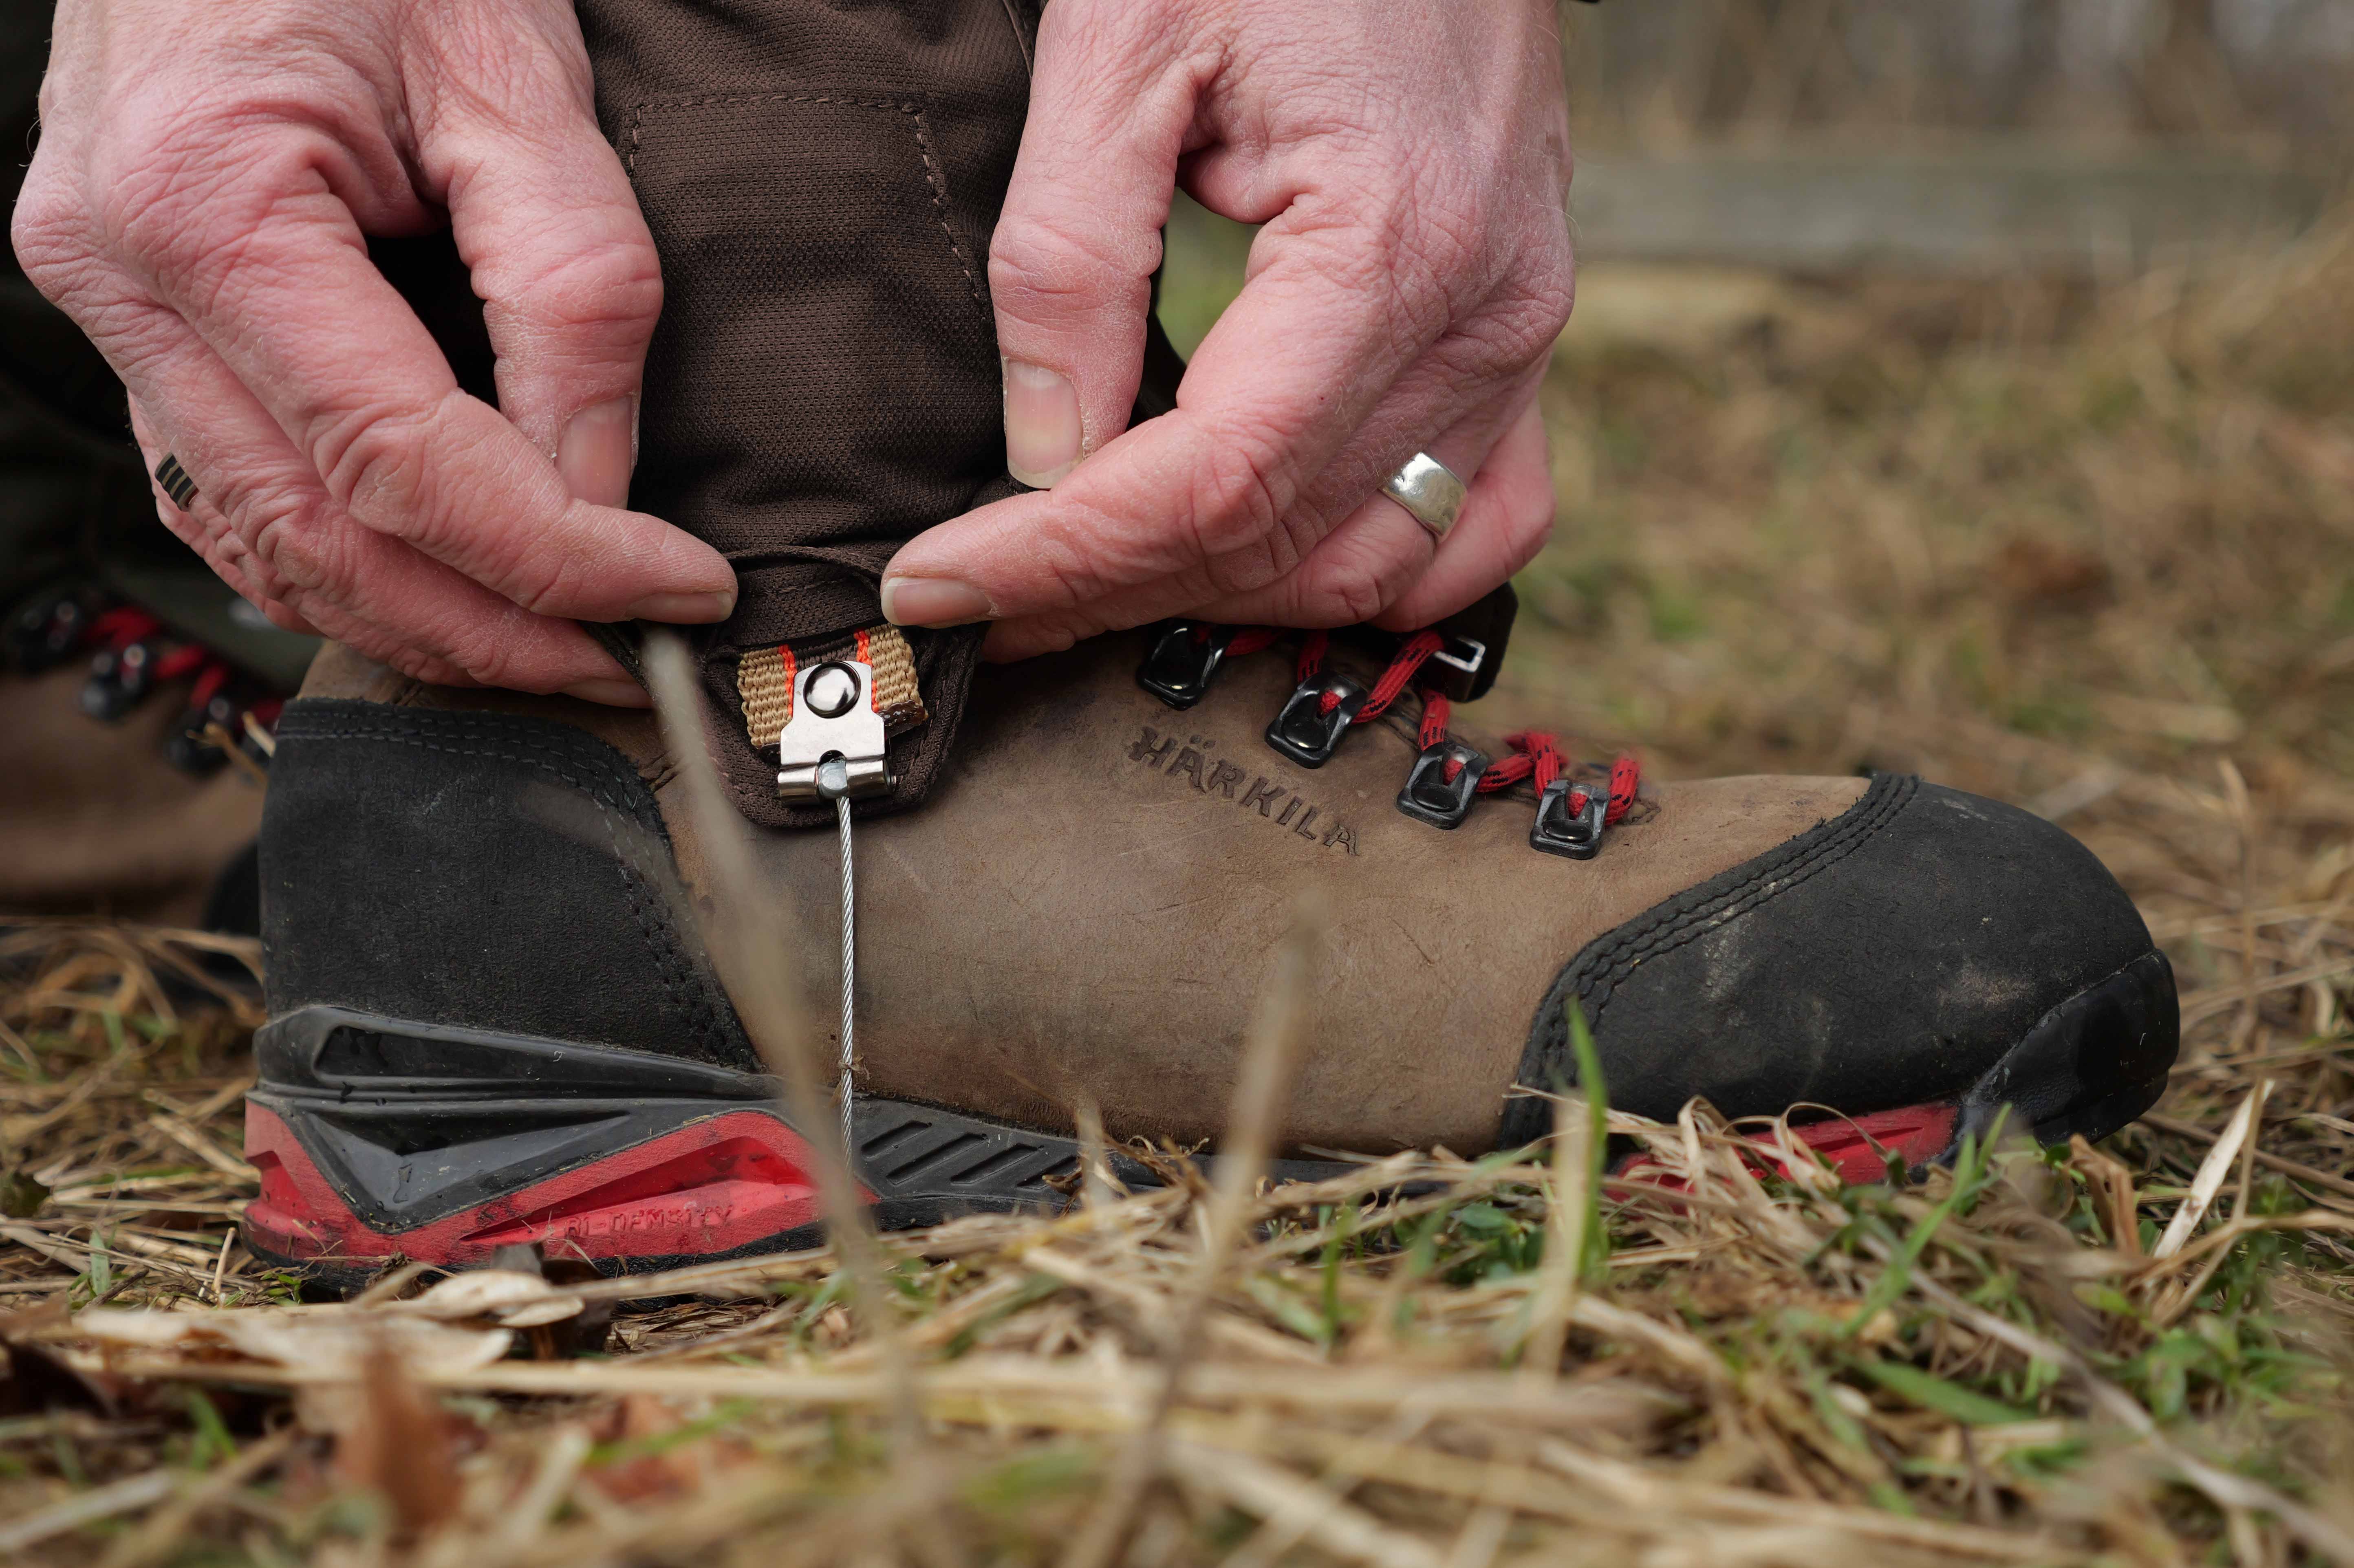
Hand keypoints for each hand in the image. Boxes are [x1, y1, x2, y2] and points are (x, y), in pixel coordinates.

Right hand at [13, 0, 736, 702]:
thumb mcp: (511, 71)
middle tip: (629, 667)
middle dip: (492, 629)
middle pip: (322, 540)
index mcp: (202, 205)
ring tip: (561, 649)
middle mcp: (121, 276)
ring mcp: (110, 308)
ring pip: (267, 546)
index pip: (399, 462)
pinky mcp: (140, 321)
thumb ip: (572, 285)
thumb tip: (601, 484)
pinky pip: (234, 495)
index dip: (553, 556)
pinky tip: (449, 590)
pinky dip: (347, 567)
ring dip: (421, 623)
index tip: (677, 591)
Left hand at [879, 0, 1572, 659]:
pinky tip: (1262, 565)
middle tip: (981, 597)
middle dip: (1110, 587)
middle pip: (1278, 538)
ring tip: (1088, 588)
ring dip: (1220, 599)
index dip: (1067, 552)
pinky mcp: (1520, 339)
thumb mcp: (1120, 42)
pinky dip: (1362, 571)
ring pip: (1370, 563)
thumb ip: (1069, 257)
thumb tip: (1045, 451)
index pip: (1216, 476)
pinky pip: (1474, 523)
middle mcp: (1482, 316)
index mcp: (1393, 239)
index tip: (945, 581)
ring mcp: (1518, 339)